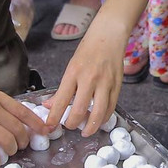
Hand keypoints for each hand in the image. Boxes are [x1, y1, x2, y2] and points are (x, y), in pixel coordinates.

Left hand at [46, 14, 127, 136]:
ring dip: (91, 127)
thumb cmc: (88, 51)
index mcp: (73, 73)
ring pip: (98, 113)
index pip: (60, 100)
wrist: (109, 37)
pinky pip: (111, 108)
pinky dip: (104, 118)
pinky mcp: (117, 86)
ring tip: (85, 131)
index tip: (49, 127)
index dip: (54, 117)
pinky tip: (99, 121)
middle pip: (79, 110)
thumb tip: (49, 107)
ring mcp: (105, 83)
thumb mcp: (70, 67)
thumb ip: (61, 90)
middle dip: (72, 124)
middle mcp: (89, 79)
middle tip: (69, 126)